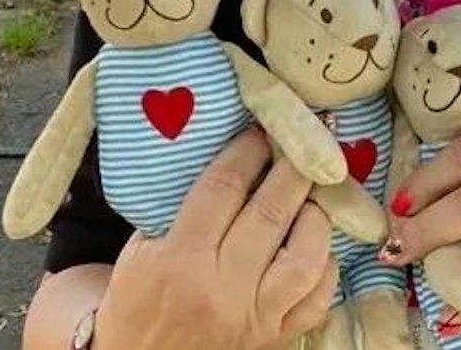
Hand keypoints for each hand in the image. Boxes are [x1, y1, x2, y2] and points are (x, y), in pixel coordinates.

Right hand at [96, 129, 337, 349]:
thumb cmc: (134, 303)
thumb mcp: (138, 251)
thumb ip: (177, 207)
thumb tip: (228, 155)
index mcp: (178, 260)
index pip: (223, 190)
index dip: (247, 152)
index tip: (261, 131)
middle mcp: (220, 288)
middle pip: (270, 215)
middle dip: (291, 170)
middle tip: (303, 143)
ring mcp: (253, 317)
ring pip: (304, 259)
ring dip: (316, 218)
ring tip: (314, 195)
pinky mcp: (274, 338)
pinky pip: (317, 300)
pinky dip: (326, 268)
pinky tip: (319, 245)